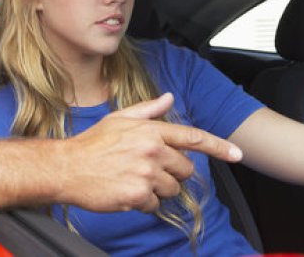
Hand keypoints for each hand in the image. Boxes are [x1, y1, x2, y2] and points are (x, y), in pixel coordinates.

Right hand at [57, 93, 241, 212]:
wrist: (66, 167)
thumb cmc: (91, 144)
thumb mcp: (119, 118)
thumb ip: (148, 109)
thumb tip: (168, 98)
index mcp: (149, 130)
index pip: (192, 137)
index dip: (218, 146)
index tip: (237, 154)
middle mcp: (151, 150)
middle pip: (185, 169)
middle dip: (172, 172)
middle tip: (146, 168)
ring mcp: (146, 173)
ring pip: (172, 189)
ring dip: (157, 188)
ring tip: (132, 178)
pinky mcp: (138, 194)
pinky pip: (154, 204)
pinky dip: (142, 202)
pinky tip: (124, 190)